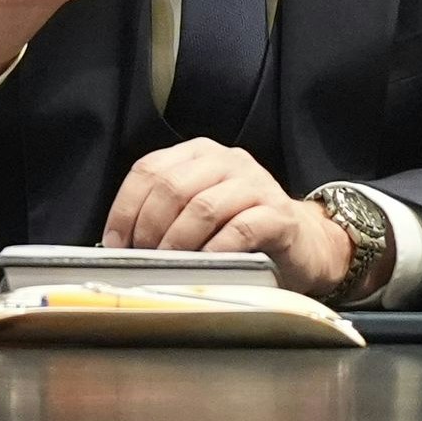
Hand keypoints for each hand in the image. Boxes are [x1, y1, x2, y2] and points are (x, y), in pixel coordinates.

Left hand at [100, 140, 354, 298]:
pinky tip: (205, 265)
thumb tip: (117, 245)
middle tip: (144, 259)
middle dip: (149, 227)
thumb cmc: (241, 232)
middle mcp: (227, 160)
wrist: (305, 243)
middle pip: (173, 186)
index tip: (116, 244)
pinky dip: (215, 250)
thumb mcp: (198, 213)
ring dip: (178, 241)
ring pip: (203, 206)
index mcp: (199, 154)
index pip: (149, 169)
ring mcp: (256, 184)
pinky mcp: (279, 214)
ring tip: (170, 266)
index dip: (125, 208)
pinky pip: (240, 229)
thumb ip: (165, 214)